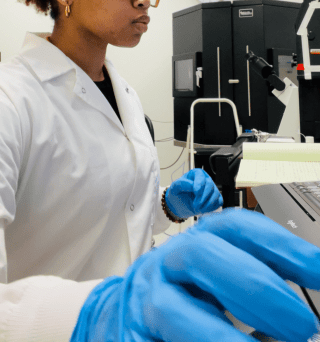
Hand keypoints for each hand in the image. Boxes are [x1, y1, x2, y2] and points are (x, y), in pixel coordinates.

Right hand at [70, 209, 319, 341]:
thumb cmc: (185, 294)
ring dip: (221, 335)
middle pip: (203, 256)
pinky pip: (160, 341)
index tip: (319, 270)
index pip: (237, 228)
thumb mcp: (221, 275)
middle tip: (302, 324)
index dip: (280, 246)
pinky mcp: (133, 335)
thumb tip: (310, 294)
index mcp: (199, 242)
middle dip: (256, 287)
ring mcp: (148, 302)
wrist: (123, 314)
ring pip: (173, 309)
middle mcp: (171, 264)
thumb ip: (259, 281)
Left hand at [165, 168, 222, 217]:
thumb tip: (193, 185)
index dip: (199, 185)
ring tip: (198, 208)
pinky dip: (212, 207)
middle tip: (195, 205)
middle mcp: (206, 179)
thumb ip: (182, 184)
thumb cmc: (178, 195)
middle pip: (210, 186)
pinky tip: (204, 209)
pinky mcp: (216, 198)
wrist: (180, 206)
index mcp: (196, 174)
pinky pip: (219, 202)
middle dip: (202, 197)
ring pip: (216, 194)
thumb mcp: (175, 188)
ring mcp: (212, 189)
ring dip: (207, 204)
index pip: (201, 177)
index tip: (196, 192)